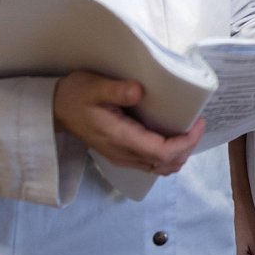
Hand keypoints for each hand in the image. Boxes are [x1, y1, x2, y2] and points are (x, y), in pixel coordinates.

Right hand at [51, 70, 203, 173]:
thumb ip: (116, 90)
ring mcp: (122, 157)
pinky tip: (172, 137)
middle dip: (187, 148)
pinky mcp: (121, 154)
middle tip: (197, 124)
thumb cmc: (75, 94)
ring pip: (160, 168)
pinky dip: (168, 155)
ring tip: (188, 130)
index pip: (161, 153)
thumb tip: (139, 91)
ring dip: (179, 154)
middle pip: (165, 165)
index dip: (185, 143)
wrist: (56, 109)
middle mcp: (123, 153)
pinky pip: (151, 163)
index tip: (198, 123)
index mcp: (119, 138)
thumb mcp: (93, 86)